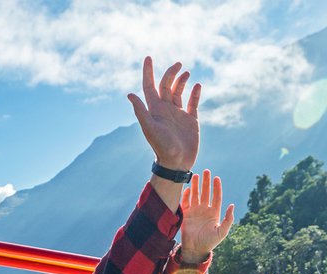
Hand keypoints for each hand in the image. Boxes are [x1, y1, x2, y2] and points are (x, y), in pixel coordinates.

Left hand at [128, 56, 199, 172]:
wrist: (176, 163)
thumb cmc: (161, 147)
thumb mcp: (149, 128)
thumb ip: (141, 111)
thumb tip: (129, 94)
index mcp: (154, 109)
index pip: (150, 86)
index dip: (148, 72)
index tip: (149, 57)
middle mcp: (166, 109)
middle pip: (166, 85)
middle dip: (171, 73)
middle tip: (178, 64)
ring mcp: (179, 114)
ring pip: (179, 91)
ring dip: (182, 80)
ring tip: (186, 73)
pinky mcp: (191, 120)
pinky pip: (193, 103)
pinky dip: (195, 93)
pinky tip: (197, 85)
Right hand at [179, 170, 234, 265]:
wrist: (195, 249)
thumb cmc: (210, 242)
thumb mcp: (222, 232)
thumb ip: (228, 219)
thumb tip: (232, 206)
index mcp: (214, 213)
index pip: (216, 197)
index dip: (217, 187)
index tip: (216, 178)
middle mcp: (204, 210)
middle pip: (206, 193)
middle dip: (206, 182)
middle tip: (206, 171)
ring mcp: (195, 211)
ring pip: (196, 195)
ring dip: (196, 186)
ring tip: (196, 175)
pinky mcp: (186, 214)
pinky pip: (186, 202)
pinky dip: (186, 195)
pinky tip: (188, 188)